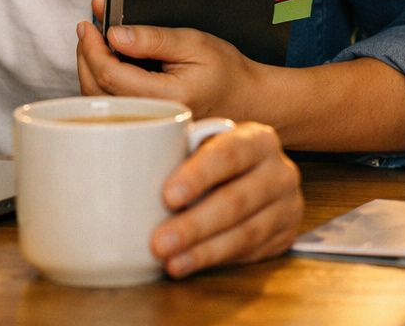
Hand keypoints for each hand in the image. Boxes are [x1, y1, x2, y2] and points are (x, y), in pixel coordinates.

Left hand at [75, 0, 255, 119]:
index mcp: (168, 98)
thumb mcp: (193, 43)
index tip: (87, 25)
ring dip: (89, 70)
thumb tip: (115, 34)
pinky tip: (105, 63)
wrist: (247, 101)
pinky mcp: (145, 126)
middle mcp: (154, 118)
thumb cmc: (226, 71)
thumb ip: (153, 38)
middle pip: (97, 91)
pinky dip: (100, 83)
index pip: (111, 75)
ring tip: (93, 43)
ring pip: (99, 103)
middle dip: (85, 56)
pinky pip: (111, 107)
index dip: (92, 48)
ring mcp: (148, 126)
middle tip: (86, 30)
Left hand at [149, 120, 302, 275]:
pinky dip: (214, 260)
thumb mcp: (202, 140)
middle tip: (158, 242)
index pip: (228, 155)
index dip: (198, 176)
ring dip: (203, 251)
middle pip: (236, 201)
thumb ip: (173, 143)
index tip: (166, 196)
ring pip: (245, 234)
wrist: (258, 174)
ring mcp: (286, 207)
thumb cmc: (215, 155)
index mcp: (257, 139)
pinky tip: (187, 264)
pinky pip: (248, 253)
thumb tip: (117, 151)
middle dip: (194, 225)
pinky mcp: (283, 237)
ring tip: (170, 261)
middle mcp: (279, 171)